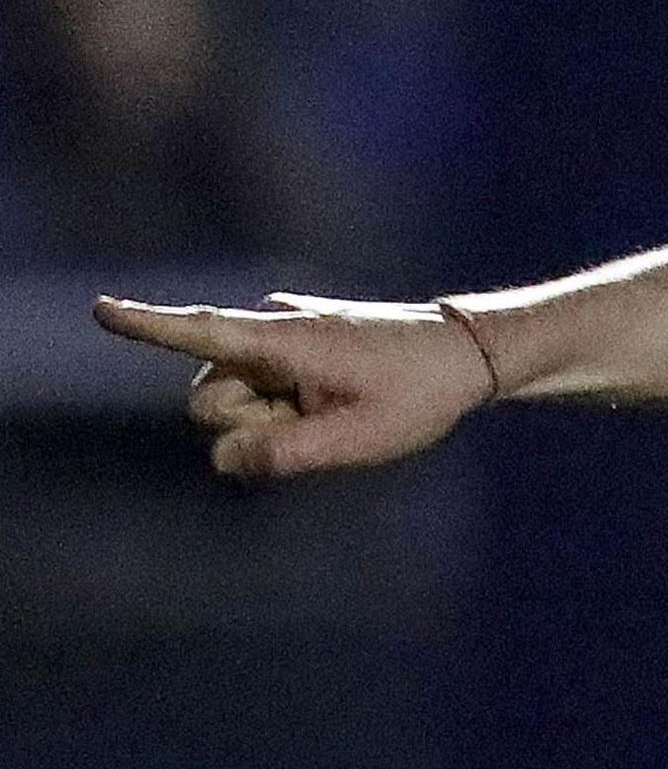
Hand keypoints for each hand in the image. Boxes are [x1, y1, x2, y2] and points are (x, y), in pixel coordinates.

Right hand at [91, 291, 499, 480]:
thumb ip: (284, 454)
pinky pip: (261, 390)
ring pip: (233, 400)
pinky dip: (284, 408)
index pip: (202, 333)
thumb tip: (223, 459)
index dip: (148, 326)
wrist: (466, 353)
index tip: (100, 309)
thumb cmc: (417, 395)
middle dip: (245, 425)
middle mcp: (271, 328)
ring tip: (336, 410)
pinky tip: (337, 401)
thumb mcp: (357, 439)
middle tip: (317, 422)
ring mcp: (280, 334)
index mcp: (284, 341)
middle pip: (209, 399)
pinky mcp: (290, 344)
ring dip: (270, 419)